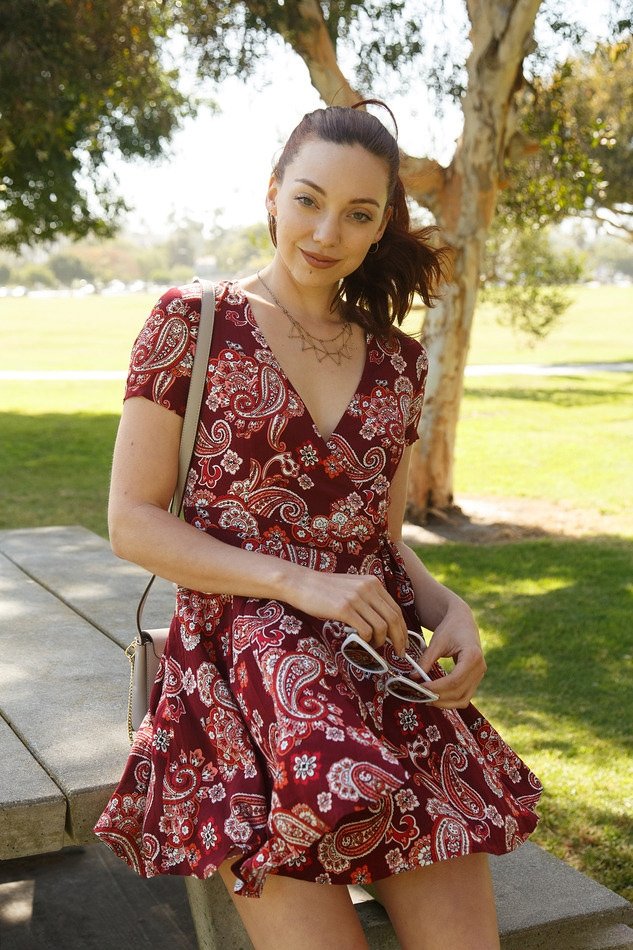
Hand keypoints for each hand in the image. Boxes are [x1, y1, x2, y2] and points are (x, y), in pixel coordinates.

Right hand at [288, 570, 408, 655]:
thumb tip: (383, 624)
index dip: (403, 629)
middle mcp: (368, 588)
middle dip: (399, 639)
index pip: (396, 609)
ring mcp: (356, 598)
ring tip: (375, 648)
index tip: (403, 642)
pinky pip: (365, 630)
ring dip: (381, 642)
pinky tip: (361, 642)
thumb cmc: (325, 590)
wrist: (301, 583)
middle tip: (399, 652)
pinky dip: (366, 640)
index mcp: (373, 583)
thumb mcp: (352, 587)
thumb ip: (368, 600)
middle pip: (394, 619)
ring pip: (381, 626)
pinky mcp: (344, 609)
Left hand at [418, 603, 486, 708]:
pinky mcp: (475, 679)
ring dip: (445, 703)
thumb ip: (426, 660)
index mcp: (472, 656)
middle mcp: (480, 667)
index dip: (437, 687)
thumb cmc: (450, 628)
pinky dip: (451, 700)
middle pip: (459, 692)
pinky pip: (464, 696)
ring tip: (427, 699)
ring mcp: (479, 675)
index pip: (454, 680)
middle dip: (439, 698)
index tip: (421, 688)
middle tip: (420, 696)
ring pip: (463, 699)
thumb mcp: (437, 642)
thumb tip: (413, 677)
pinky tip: (436, 697)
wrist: (462, 621)